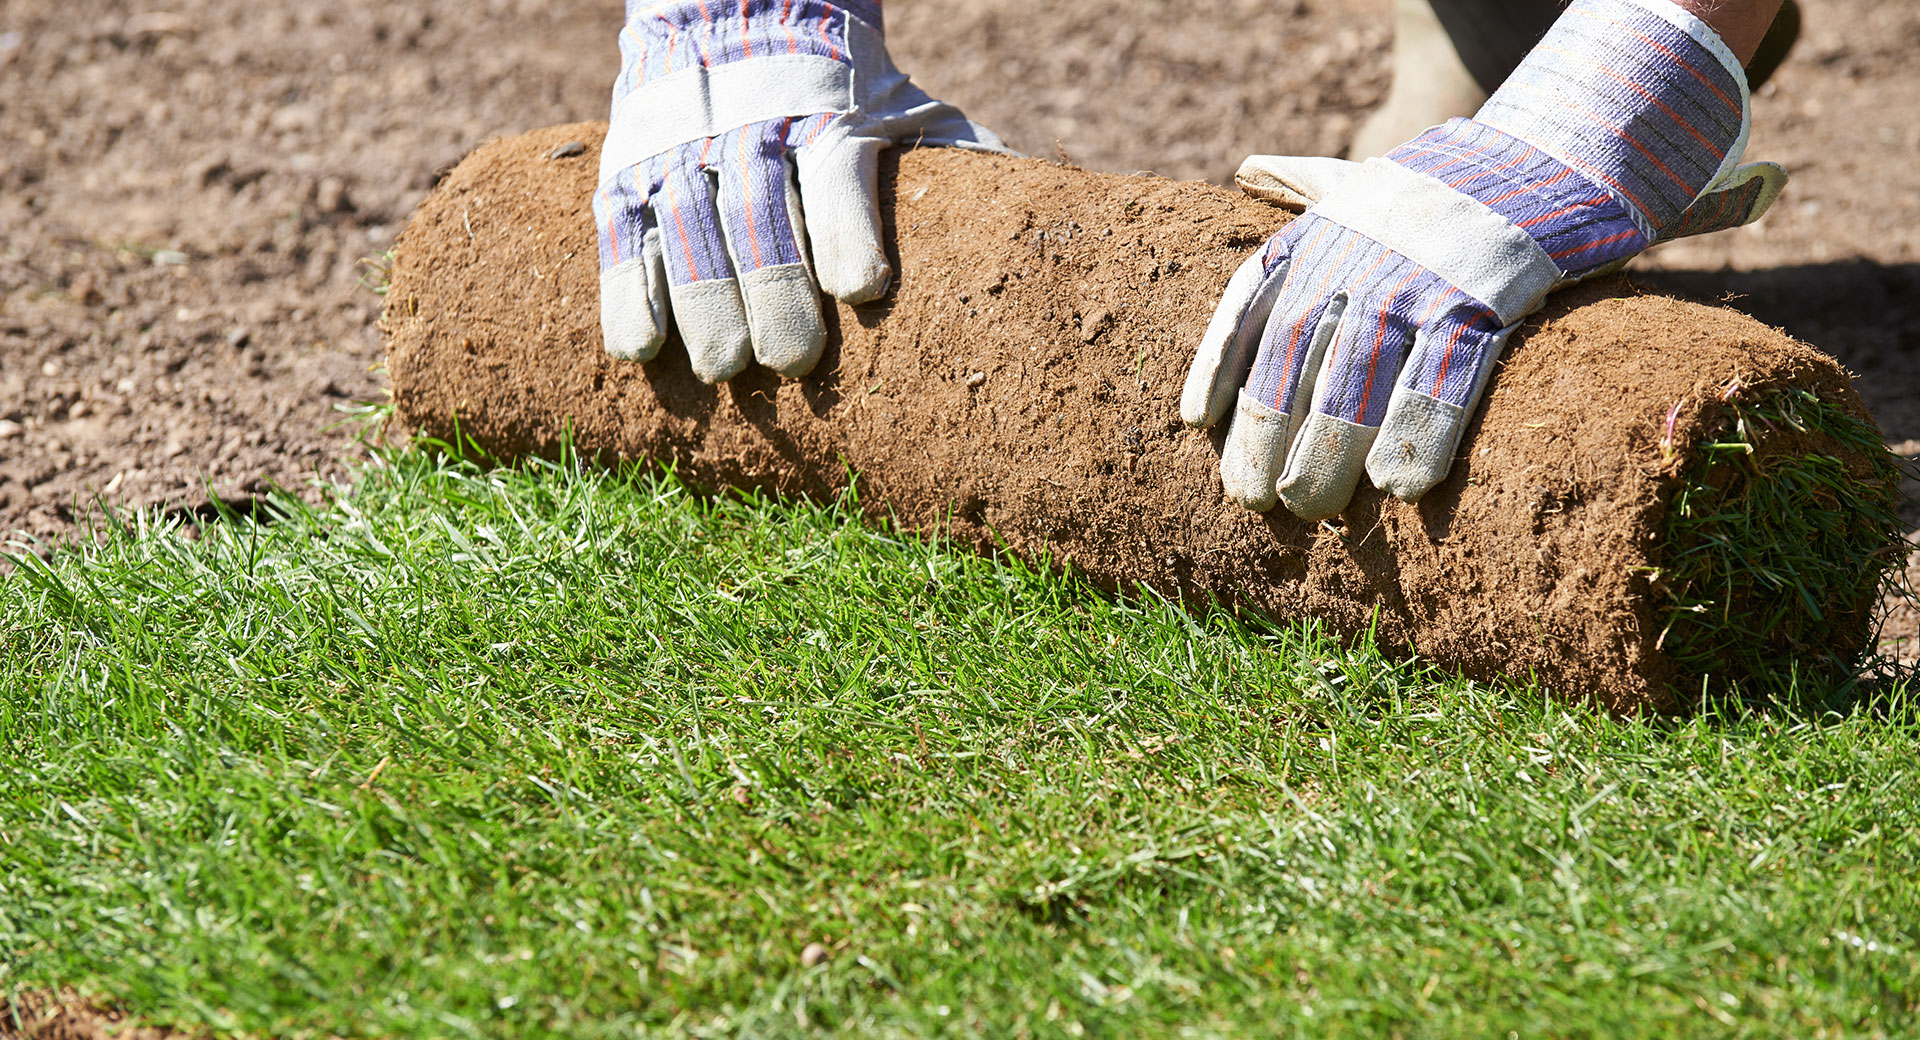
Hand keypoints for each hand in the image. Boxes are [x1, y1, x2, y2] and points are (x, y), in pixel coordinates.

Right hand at [594, 0, 1001, 383]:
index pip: (837, 176)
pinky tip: (641, 352)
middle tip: (793, 362)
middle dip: (775, 290)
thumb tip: (1036, 214)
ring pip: (690, 232)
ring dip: (706, 305)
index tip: (861, 290)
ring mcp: (684, 153)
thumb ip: (951, 161)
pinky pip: (625, 235)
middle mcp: (751, 134)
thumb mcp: (899, 109)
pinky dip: (629, 292)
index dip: (848, 231)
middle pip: (759, 218)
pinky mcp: (631, 173)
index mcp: (827, 120)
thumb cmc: (841, 92)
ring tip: (726, 370)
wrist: (733, 8)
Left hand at [1183, 0, 1784, 519]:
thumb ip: (1309, 183)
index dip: (1218, 361)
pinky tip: (1399, 489)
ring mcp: (1421, 273)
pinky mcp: (1486, 295)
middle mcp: (1361, 249)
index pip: (1251, 296)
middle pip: (1294, 352)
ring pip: (1358, 375)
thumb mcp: (1375, 175)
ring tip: (1310, 508)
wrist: (1559, 155)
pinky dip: (1419, 434)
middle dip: (1267, 429)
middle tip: (1256, 498)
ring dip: (1327, 450)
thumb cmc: (1453, 187)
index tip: (1193, 422)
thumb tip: (1250, 168)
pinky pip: (1444, 376)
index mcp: (1326, 226)